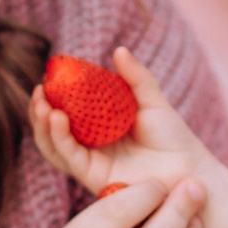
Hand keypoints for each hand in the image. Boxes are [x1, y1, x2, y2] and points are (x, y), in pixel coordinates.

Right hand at [29, 47, 227, 227]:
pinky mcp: (94, 177)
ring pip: (54, 146)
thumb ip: (136, 78)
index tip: (45, 78)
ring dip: (43, 126)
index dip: (51, 98)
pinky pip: (70, 158)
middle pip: (52, 131)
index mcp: (99, 128)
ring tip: (42, 105)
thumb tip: (119, 50)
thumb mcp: (152, 102)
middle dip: (39, 112)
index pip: (66, 112)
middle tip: (38, 92)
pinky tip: (57, 120)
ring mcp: (91, 163)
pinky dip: (59, 139)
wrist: (189, 171)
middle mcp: (91, 146)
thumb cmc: (174, 138)